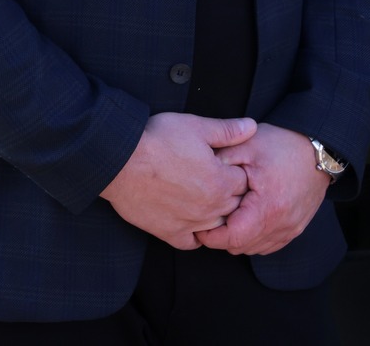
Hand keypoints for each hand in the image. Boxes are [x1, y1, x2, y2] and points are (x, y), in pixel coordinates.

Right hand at [99, 112, 256, 249]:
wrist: (118, 159)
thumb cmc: (155, 140)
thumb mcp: (193, 126)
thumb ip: (226, 130)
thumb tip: (251, 127)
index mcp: (221, 181)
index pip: (244, 183)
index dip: (235, 172)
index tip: (224, 166)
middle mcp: (211, 206)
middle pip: (235, 207)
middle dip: (229, 194)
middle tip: (213, 181)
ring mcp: (192, 222)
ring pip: (217, 226)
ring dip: (215, 215)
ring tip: (203, 201)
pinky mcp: (170, 232)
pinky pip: (192, 243)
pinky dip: (194, 235)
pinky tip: (189, 222)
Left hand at [197, 123, 331, 256]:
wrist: (317, 150)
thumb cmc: (281, 146)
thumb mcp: (245, 145)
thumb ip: (220, 161)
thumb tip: (197, 175)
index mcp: (268, 207)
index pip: (233, 238)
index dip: (210, 235)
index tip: (197, 223)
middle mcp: (282, 224)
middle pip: (242, 247)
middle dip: (220, 237)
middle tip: (207, 218)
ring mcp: (291, 229)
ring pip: (255, 248)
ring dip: (237, 238)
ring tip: (224, 217)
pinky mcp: (296, 228)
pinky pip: (269, 245)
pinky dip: (253, 238)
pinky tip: (244, 219)